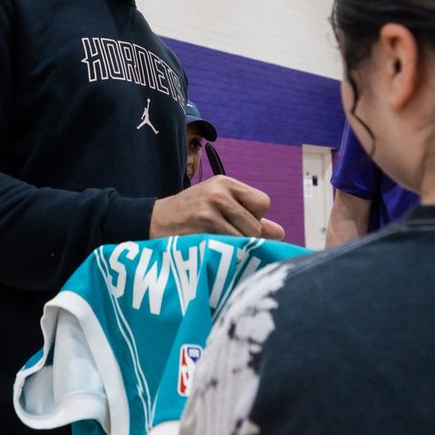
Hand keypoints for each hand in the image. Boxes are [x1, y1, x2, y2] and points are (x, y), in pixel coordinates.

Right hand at [149, 176, 284, 239]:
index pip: (263, 202)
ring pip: (246, 237)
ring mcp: (212, 207)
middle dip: (245, 234)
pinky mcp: (204, 224)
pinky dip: (225, 251)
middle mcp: (220, 191)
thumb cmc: (190, 215)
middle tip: (223, 233)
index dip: (255, 216)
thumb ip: (249, 217)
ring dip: (235, 245)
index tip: (238, 221)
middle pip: (256, 223)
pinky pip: (231, 245)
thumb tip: (281, 233)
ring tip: (215, 239)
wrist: (153, 221)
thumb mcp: (218, 206)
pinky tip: (209, 245)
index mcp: (226, 182)